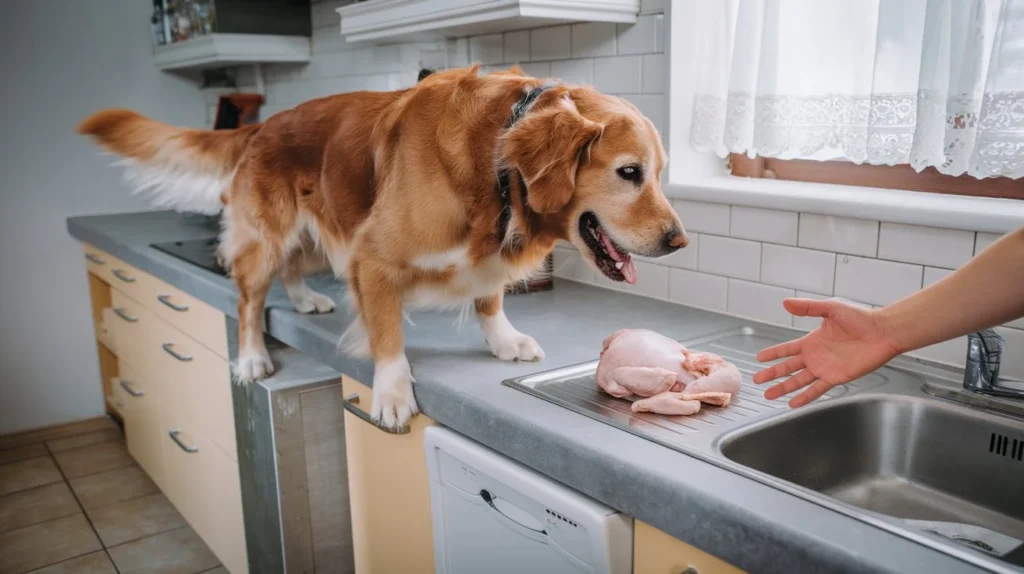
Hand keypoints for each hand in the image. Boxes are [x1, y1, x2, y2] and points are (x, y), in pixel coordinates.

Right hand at [752, 298, 900, 407]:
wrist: (882, 332)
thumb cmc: (860, 318)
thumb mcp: (830, 308)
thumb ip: (808, 308)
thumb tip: (785, 302)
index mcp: (812, 340)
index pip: (787, 349)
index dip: (773, 353)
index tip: (759, 358)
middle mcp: (816, 356)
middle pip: (788, 367)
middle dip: (772, 374)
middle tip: (757, 380)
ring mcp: (825, 368)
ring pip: (798, 381)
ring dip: (783, 388)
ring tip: (769, 395)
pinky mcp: (836, 378)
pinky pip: (817, 390)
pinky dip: (804, 397)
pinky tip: (793, 403)